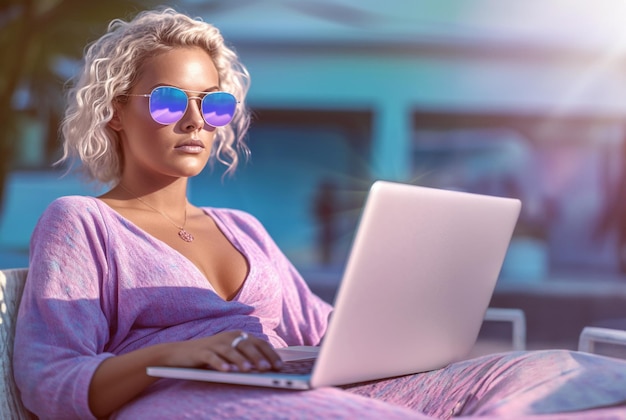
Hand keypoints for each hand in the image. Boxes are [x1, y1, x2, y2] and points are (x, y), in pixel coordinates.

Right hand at [163, 330, 282, 372]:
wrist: (182, 353)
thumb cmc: (212, 354)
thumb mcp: (231, 353)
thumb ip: (247, 356)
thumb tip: (267, 367)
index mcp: (238, 335)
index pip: (259, 343)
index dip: (270, 353)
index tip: (280, 366)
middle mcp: (228, 337)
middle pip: (246, 345)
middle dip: (258, 357)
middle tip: (267, 368)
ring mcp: (215, 343)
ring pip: (230, 350)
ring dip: (241, 360)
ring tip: (248, 370)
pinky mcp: (202, 351)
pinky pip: (212, 357)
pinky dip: (220, 363)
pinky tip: (226, 371)